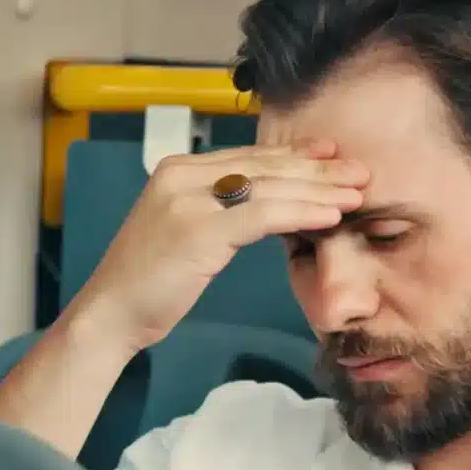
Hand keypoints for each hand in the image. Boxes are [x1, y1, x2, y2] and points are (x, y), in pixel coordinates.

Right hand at [71, 141, 367, 351]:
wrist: (111, 314)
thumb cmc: (149, 283)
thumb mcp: (184, 232)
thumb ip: (216, 210)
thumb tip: (263, 204)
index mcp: (177, 170)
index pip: (248, 156)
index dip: (294, 155)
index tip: (331, 155)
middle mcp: (182, 176)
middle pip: (263, 167)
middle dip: (316, 169)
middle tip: (359, 172)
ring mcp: (188, 200)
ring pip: (269, 188)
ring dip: (318, 191)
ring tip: (357, 195)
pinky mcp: (198, 230)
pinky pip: (263, 215)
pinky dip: (302, 213)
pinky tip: (331, 217)